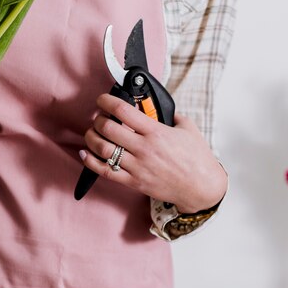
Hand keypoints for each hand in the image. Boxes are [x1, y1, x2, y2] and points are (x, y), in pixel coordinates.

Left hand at [80, 94, 226, 212]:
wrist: (201, 187)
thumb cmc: (197, 159)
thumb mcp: (188, 128)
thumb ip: (171, 115)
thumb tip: (157, 107)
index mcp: (156, 132)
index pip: (123, 111)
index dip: (107, 101)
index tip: (102, 99)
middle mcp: (144, 148)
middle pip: (108, 128)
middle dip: (98, 120)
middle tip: (98, 118)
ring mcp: (137, 166)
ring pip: (102, 149)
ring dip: (91, 138)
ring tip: (92, 133)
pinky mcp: (133, 182)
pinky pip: (105, 171)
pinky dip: (91, 161)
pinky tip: (86, 153)